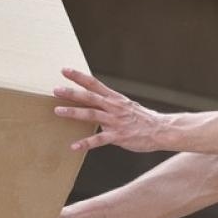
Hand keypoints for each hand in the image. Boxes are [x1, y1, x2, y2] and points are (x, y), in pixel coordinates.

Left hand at [53, 68, 170, 152]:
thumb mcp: (126, 106)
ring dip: (74, 112)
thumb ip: (110, 104)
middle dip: (72, 93)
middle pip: (90, 96)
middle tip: (55, 90)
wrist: (161, 130)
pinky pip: (99, 140)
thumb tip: (96, 102)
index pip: (94, 83)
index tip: (65, 70)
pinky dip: (86, 143)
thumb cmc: (143, 119)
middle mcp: (113, 107)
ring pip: (92, 114)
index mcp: (115, 98)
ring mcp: (115, 121)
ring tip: (58, 111)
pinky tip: (74, 146)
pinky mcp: (118, 136)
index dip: (79, 76)